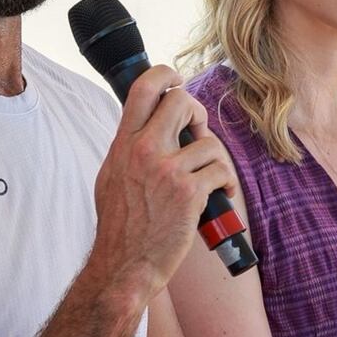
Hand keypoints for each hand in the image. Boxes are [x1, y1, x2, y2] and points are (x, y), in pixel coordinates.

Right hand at [89, 65, 236, 304]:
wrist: (125, 262)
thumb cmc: (120, 223)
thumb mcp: (111, 174)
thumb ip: (128, 147)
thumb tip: (147, 127)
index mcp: (123, 143)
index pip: (142, 90)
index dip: (164, 74)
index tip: (175, 80)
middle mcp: (144, 150)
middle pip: (181, 101)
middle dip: (197, 113)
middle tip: (197, 133)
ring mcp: (167, 170)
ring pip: (209, 142)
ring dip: (215, 160)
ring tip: (209, 177)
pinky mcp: (189, 193)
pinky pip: (221, 171)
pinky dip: (226, 183)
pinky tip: (219, 194)